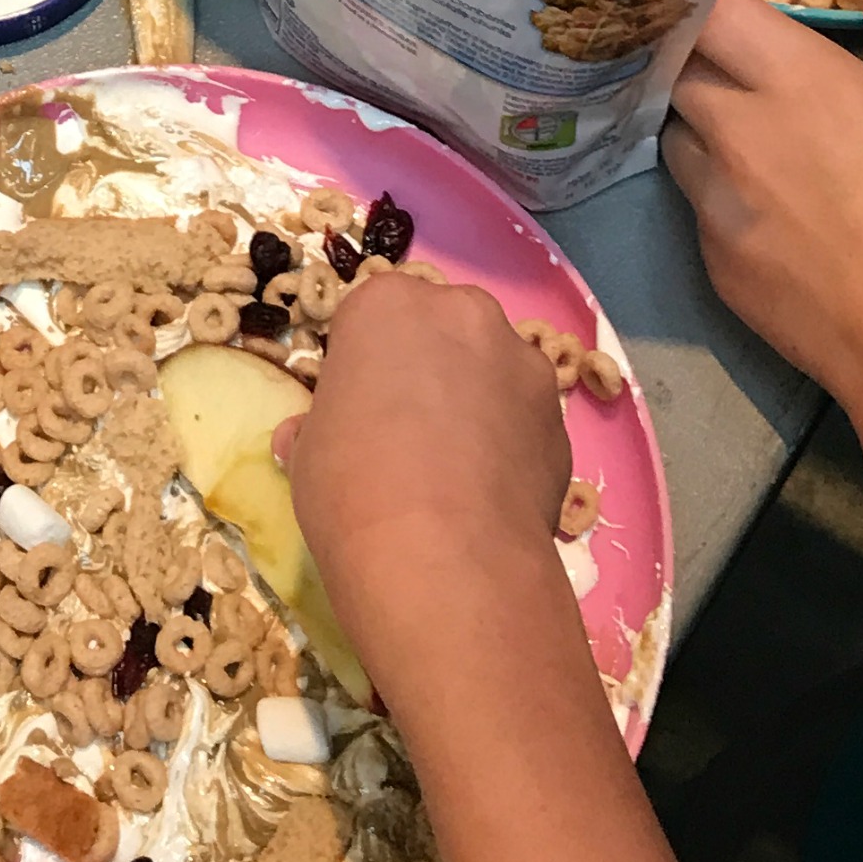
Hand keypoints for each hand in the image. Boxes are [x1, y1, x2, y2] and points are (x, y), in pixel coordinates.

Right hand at [283, 272, 569, 658]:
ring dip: (478, 403)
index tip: (359, 409)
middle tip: (408, 434)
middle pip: (442, 331)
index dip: (363, 368)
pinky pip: (525, 421)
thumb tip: (303, 438)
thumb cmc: (351, 488)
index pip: (371, 319)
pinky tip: (491, 496)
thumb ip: (318, 426)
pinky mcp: (559, 417)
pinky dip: (512, 445)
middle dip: (430, 370)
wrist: (442, 557)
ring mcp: (521, 361)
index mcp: (388, 304)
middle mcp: (463, 313)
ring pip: (493, 372)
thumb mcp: (308, 453)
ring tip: (458, 472)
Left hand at [662, 0, 862, 429]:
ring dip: (700, 127)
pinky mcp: (711, 258)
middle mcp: (737, 128)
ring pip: (676, 136)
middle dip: (696, 61)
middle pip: (677, 69)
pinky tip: (770, 217)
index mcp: (797, 78)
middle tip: (737, 68)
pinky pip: (696, 204)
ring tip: (755, 144)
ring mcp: (715, 198)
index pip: (707, 9)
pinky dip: (717, 195)